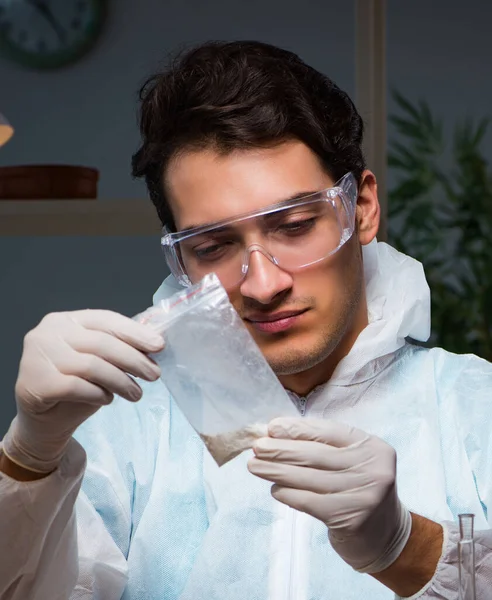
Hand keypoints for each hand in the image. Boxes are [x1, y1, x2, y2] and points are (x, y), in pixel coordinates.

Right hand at [2, 310, 163, 473]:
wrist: (44, 422)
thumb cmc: (74, 386)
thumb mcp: (100, 361)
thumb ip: (119, 346)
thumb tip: (154, 341)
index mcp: (66, 320)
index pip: (106, 319)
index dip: (134, 332)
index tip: (159, 345)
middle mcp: (48, 332)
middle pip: (102, 343)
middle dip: (133, 359)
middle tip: (154, 374)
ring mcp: (38, 356)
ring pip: (92, 365)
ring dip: (120, 381)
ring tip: (136, 394)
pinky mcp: (36, 382)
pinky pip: (77, 387)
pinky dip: (98, 394)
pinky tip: (108, 399)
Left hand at [248, 417, 411, 572]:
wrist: (386, 536)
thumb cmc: (359, 489)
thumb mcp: (352, 461)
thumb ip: (324, 446)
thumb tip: (278, 434)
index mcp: (371, 446)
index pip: (328, 431)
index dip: (297, 428)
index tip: (272, 427)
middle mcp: (372, 467)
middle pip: (315, 454)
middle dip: (281, 449)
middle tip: (256, 446)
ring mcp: (363, 494)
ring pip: (308, 478)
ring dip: (276, 471)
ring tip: (255, 466)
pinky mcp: (350, 518)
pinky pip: (309, 501)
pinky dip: (288, 493)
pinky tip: (274, 489)